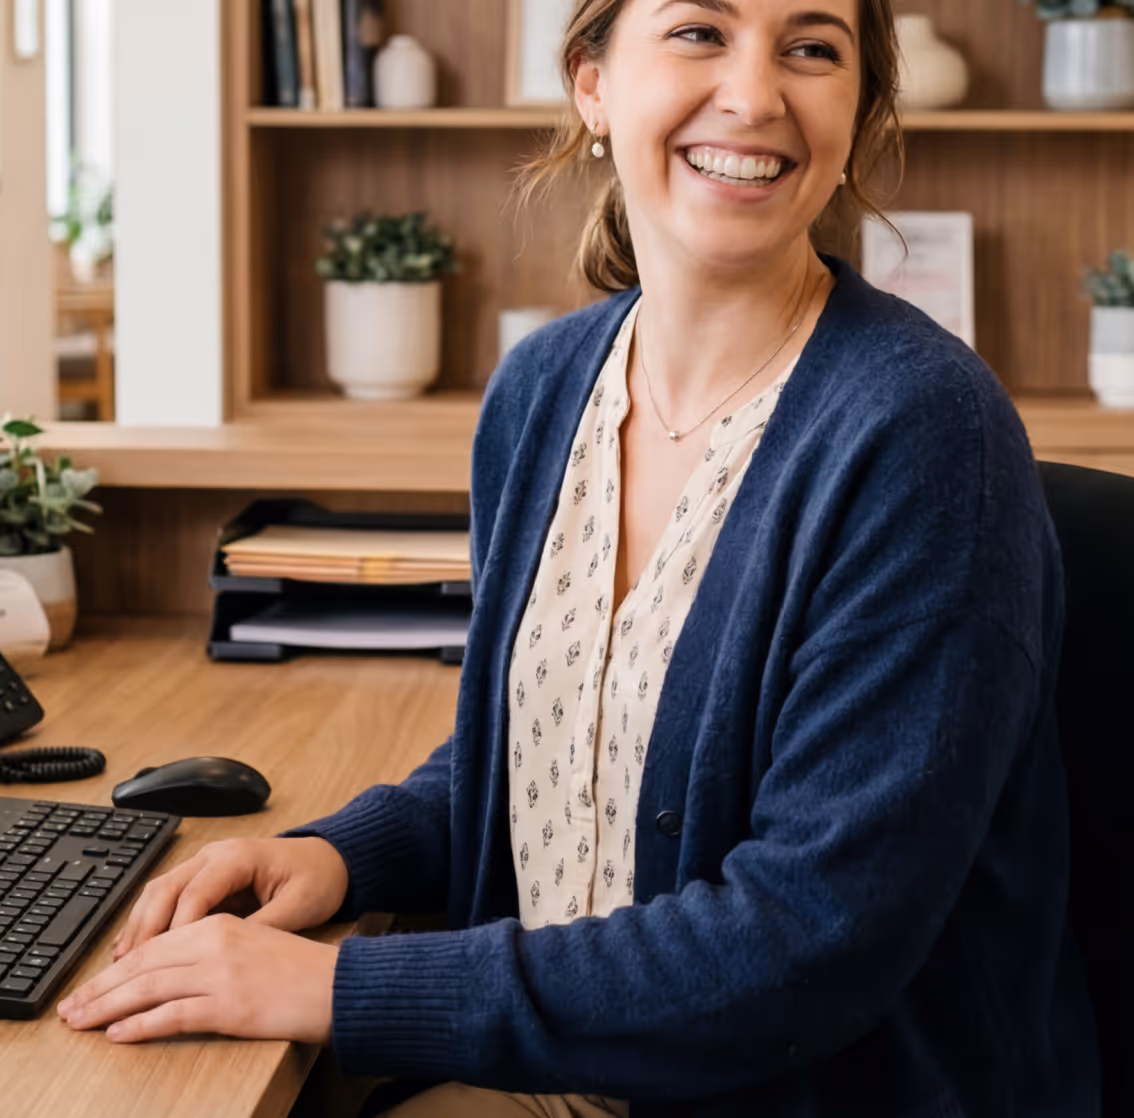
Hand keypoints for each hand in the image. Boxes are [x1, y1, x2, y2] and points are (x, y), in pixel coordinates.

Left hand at [58, 914, 337, 1044]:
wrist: (340, 983)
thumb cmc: (301, 970)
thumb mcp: (254, 944)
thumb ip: (214, 949)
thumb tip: (167, 974)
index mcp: (221, 924)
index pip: (154, 945)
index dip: (115, 968)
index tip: (91, 985)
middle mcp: (216, 942)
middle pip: (143, 964)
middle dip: (100, 988)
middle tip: (70, 1009)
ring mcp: (221, 974)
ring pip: (148, 988)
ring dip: (107, 1007)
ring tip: (81, 1023)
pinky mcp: (230, 1005)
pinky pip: (173, 1015)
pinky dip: (140, 1026)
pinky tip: (119, 1035)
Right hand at [112, 837, 349, 960]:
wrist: (332, 859)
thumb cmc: (318, 880)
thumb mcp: (298, 907)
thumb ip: (260, 928)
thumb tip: (224, 956)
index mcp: (238, 857)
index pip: (194, 894)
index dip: (175, 932)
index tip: (162, 966)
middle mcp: (216, 854)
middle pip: (166, 889)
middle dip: (144, 929)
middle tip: (126, 969)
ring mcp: (208, 862)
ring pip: (159, 891)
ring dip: (140, 926)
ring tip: (122, 964)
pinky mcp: (206, 876)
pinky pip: (168, 896)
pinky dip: (150, 921)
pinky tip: (135, 949)